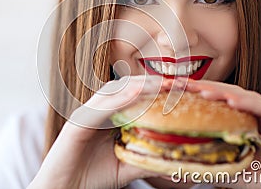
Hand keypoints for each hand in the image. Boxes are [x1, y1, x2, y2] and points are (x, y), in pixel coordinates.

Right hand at [28, 75, 172, 188]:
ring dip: (138, 86)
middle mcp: (98, 111)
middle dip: (152, 84)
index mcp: (109, 117)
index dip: (158, 90)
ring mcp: (87, 115)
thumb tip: (174, 160)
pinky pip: (99, 108)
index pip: (136, 96)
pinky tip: (136, 94)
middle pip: (126, 88)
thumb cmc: (91, 178)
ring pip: (114, 92)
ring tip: (162, 85)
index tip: (183, 90)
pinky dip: (118, 100)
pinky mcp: (77, 124)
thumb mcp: (125, 166)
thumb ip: (145, 158)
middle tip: (178, 84)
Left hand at [178, 78, 260, 188]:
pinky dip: (247, 103)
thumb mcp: (229, 167)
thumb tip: (180, 158)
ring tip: (200, 92)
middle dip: (201, 88)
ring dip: (221, 93)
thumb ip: (210, 159)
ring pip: (243, 97)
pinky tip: (231, 101)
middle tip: (179, 84)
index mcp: (242, 120)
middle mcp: (257, 114)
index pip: (215, 102)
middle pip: (225, 95)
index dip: (193, 94)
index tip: (171, 89)